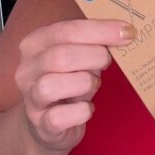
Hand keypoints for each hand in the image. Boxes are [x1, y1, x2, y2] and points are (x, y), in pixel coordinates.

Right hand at [15, 18, 134, 154]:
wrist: (50, 123)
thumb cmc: (69, 82)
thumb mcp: (79, 57)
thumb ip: (94, 43)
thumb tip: (124, 32)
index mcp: (35, 43)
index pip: (67, 30)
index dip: (100, 30)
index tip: (127, 32)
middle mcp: (27, 69)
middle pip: (61, 56)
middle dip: (94, 57)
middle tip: (107, 61)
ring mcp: (31, 98)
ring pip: (52, 85)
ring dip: (84, 83)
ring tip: (93, 84)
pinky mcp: (40, 124)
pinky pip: (60, 117)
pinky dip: (81, 111)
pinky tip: (88, 108)